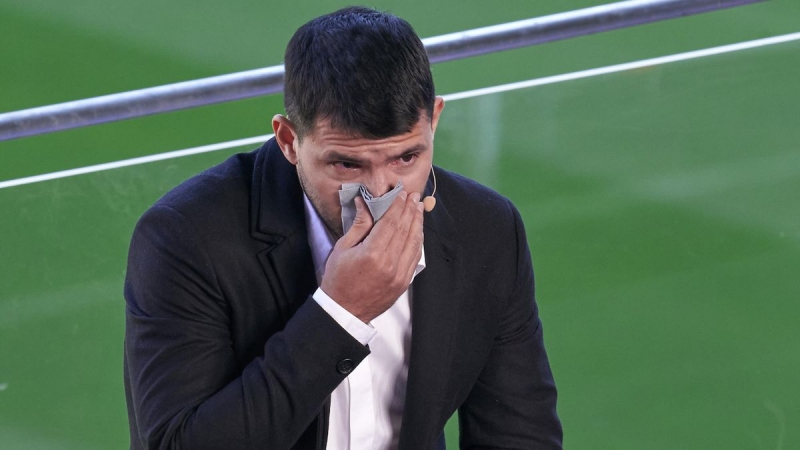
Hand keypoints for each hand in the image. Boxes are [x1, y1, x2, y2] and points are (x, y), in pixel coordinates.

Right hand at [321, 191, 423, 322]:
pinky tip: (417, 231)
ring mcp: (399, 275)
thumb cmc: (338, 280)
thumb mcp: (342, 249)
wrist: (344, 311)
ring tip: (418, 209)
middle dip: (410, 210)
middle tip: (414, 196)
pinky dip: (418, 241)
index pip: (391, 222)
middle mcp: (390, 264)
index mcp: (372, 253)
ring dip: (417, 224)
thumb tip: (364, 202)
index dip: (398, 205)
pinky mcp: (404, 283)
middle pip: (405, 230)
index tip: (402, 193)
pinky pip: (415, 257)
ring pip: (414, 243)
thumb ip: (358, 225)